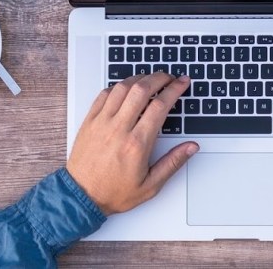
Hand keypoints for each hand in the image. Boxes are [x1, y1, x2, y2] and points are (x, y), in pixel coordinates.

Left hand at [66, 72, 198, 215]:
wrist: (81, 195)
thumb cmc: (113, 192)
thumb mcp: (150, 186)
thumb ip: (173, 163)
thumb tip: (191, 147)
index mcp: (137, 143)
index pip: (160, 106)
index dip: (174, 89)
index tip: (182, 82)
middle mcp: (119, 128)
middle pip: (141, 89)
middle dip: (159, 77)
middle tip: (168, 77)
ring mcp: (102, 121)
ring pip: (122, 87)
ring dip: (139, 78)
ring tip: (149, 78)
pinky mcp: (90, 120)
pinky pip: (104, 94)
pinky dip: (118, 86)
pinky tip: (125, 87)